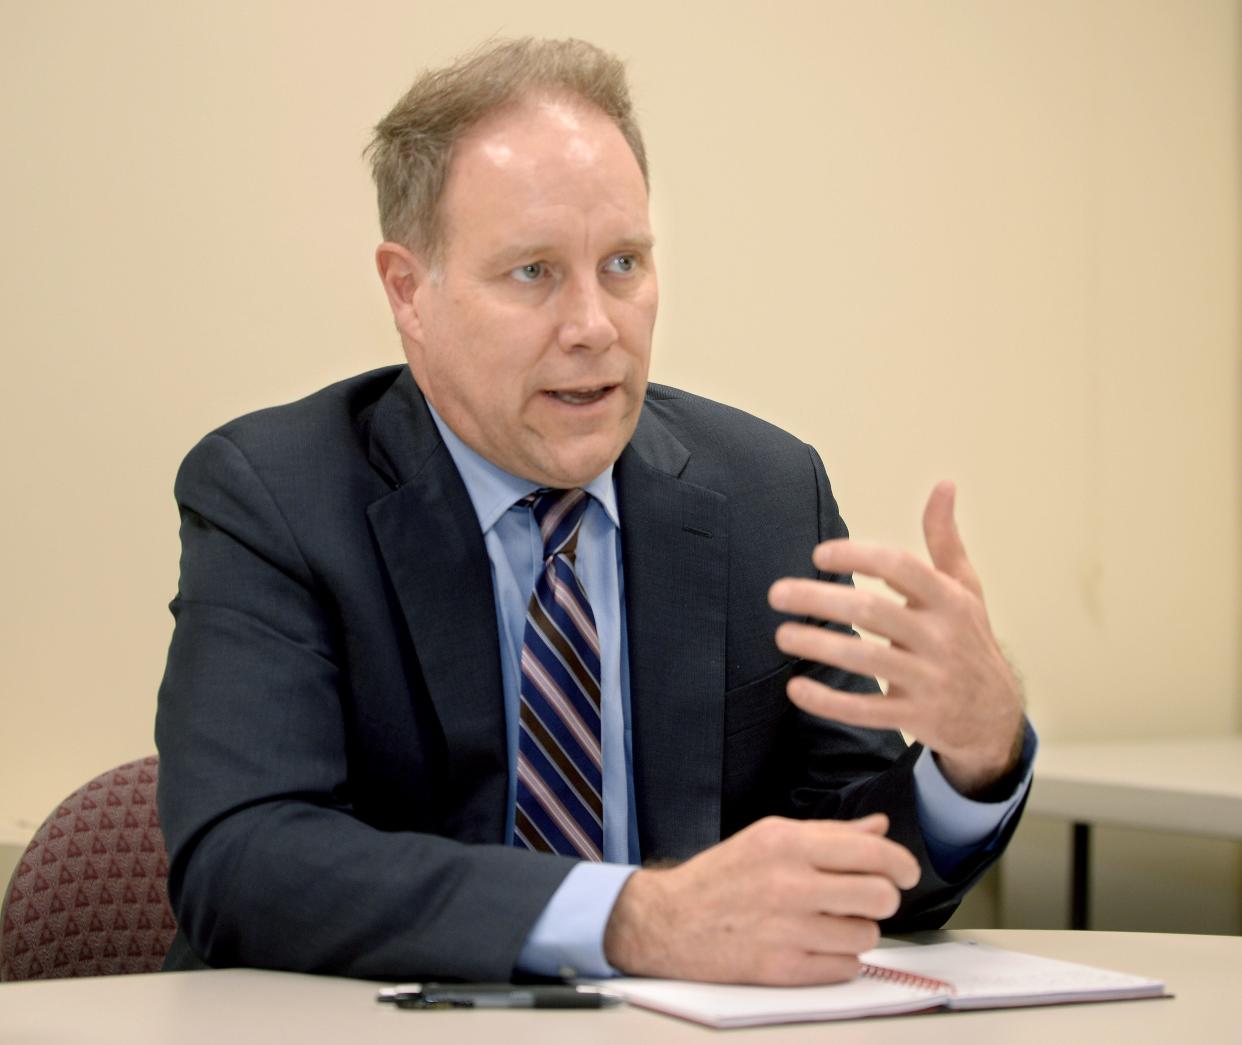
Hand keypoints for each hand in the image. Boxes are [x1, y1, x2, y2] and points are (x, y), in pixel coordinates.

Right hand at [603, 814, 919, 984]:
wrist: (671, 921)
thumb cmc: (722, 876)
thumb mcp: (770, 837)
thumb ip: (828, 833)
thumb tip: (879, 828)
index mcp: (788, 843)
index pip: (872, 852)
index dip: (901, 863)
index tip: (905, 871)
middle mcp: (790, 883)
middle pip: (879, 895)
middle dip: (882, 897)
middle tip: (867, 897)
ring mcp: (787, 929)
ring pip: (866, 934)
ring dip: (857, 929)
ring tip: (831, 922)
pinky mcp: (783, 969)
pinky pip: (846, 967)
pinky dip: (839, 958)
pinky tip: (817, 945)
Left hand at [768, 481, 1023, 795]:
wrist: (996, 716)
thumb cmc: (969, 639)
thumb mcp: (966, 589)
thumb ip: (944, 540)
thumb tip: (943, 484)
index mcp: (950, 599)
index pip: (900, 566)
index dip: (856, 555)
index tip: (818, 554)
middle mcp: (941, 637)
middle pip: (872, 610)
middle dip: (819, 598)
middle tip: (777, 593)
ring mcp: (930, 680)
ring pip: (864, 659)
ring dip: (817, 644)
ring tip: (781, 634)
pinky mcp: (917, 717)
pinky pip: (866, 710)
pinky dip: (829, 702)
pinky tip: (796, 689)